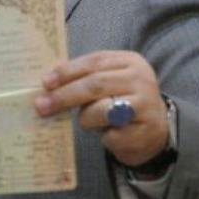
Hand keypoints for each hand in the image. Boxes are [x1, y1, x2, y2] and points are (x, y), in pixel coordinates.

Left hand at [34, 50, 168, 166]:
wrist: (156, 131)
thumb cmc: (124, 100)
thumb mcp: (111, 80)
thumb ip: (87, 76)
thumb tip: (49, 81)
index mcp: (131, 62)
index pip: (94, 62)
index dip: (68, 71)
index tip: (45, 83)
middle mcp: (141, 80)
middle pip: (95, 84)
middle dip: (64, 95)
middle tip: (42, 106)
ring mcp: (144, 106)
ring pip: (100, 110)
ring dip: (85, 118)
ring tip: (87, 121)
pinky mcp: (143, 132)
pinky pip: (109, 134)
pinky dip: (102, 136)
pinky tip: (108, 134)